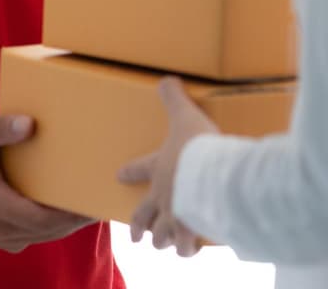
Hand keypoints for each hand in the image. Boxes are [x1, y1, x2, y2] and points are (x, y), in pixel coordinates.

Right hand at [0, 113, 92, 252]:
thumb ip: (0, 128)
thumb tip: (29, 123)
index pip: (39, 218)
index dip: (68, 214)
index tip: (92, 203)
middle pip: (48, 230)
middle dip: (76, 218)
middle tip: (103, 200)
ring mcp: (0, 238)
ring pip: (44, 236)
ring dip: (68, 224)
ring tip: (94, 204)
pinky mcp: (4, 241)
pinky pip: (35, 237)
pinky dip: (53, 226)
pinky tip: (69, 210)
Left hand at [118, 76, 218, 256]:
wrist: (208, 174)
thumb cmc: (194, 145)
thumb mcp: (184, 115)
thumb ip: (174, 98)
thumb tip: (166, 79)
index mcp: (157, 168)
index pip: (138, 168)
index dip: (129, 171)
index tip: (119, 174)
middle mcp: (161, 196)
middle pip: (144, 215)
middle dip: (138, 226)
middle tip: (135, 235)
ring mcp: (174, 216)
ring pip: (161, 235)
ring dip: (161, 240)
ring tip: (163, 245)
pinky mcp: (191, 229)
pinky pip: (187, 244)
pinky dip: (189, 248)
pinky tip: (192, 249)